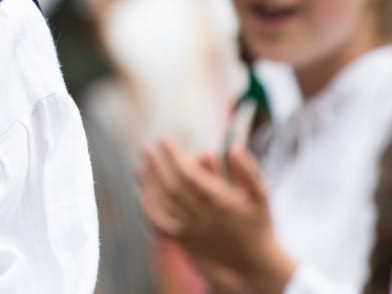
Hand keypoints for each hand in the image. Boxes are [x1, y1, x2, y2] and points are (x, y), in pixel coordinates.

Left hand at [138, 140, 294, 293]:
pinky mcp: (185, 240)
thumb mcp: (261, 196)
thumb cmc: (257, 223)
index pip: (190, 174)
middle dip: (157, 165)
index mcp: (222, 202)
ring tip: (141, 164)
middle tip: (146, 148)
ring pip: (164, 203)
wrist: (253, 263)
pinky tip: (143, 192)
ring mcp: (193, 230)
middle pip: (172, 187)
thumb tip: (234, 148)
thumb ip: (248, 171)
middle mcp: (205, 216)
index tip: (165, 140)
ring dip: (150, 182)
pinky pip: (161, 224)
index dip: (175, 156)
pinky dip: (150, 208)